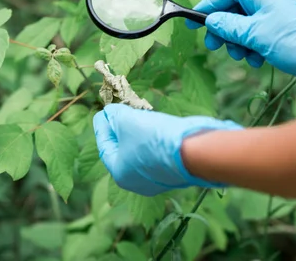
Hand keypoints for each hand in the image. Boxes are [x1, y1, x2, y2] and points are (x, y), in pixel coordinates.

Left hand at [93, 104, 242, 195]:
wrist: (193, 151)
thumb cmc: (154, 138)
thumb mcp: (128, 121)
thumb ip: (115, 115)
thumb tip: (111, 112)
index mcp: (120, 174)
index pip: (105, 147)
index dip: (102, 127)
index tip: (102, 112)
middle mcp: (137, 182)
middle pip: (123, 151)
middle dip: (121, 130)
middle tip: (120, 112)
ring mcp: (158, 179)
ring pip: (142, 152)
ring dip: (139, 134)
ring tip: (138, 116)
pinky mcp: (175, 172)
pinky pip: (158, 154)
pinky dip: (154, 140)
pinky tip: (156, 126)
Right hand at [186, 0, 295, 93]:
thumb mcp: (256, 35)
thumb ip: (230, 26)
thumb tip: (212, 21)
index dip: (211, 2)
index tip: (197, 20)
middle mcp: (271, 1)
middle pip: (236, 7)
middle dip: (223, 27)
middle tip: (214, 46)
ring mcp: (279, 17)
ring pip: (246, 25)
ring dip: (238, 41)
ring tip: (242, 56)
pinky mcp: (285, 33)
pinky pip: (260, 36)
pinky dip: (253, 48)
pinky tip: (257, 61)